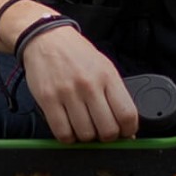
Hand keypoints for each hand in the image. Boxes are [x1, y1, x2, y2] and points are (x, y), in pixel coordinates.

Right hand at [20, 26, 138, 142]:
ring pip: (86, 135)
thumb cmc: (76, 54)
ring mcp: (68, 93)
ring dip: (87, 137)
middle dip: (108, 137)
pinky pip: (63, 133)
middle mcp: (89, 85)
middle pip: (108, 130)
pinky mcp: (48, 100)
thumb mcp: (104, 66)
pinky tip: (69, 127)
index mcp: (107, 76)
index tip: (124, 133)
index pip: (127, 114)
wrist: (46, 38)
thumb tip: (126, 127)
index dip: (128, 131)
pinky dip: (68, 137)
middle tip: (102, 131)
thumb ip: (115, 94)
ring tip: (84, 126)